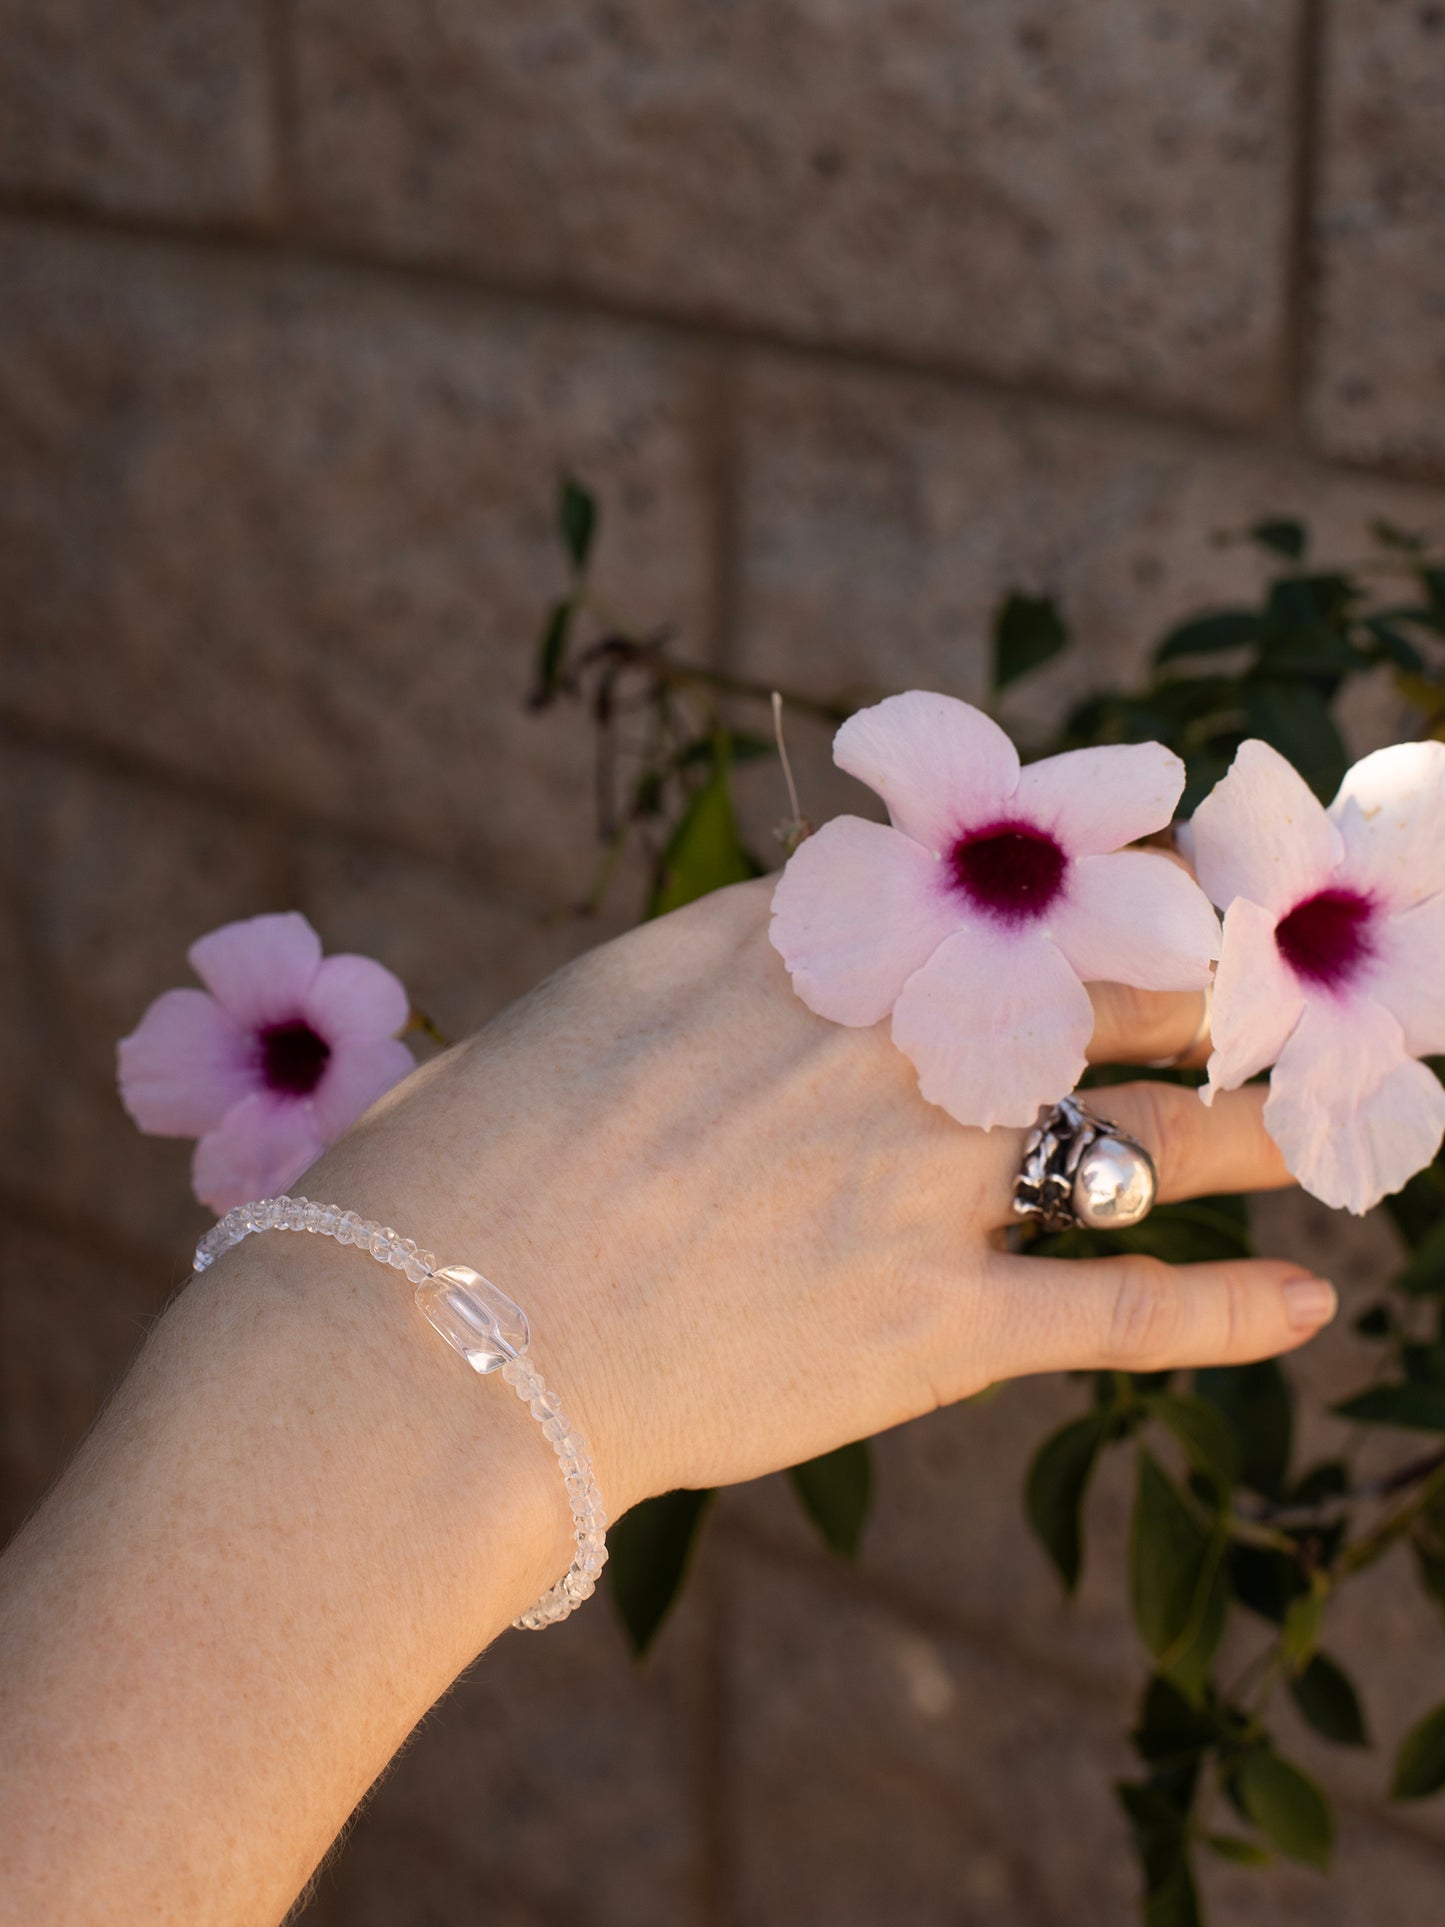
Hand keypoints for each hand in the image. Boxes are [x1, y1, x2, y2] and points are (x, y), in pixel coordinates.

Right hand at [332, 875, 1331, 1521]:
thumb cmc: (467, 1165)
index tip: (1133, 872)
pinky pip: (1120, 1312)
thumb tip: (773, 942)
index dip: (1072, 879)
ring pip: (1150, 1134)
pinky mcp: (936, 1328)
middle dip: (1199, 972)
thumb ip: (707, 971)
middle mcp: (893, 1043)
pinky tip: (1309, 1307)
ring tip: (1331, 1122)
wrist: (441, 1337)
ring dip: (1259, 1126)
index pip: (977, 889)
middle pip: (1100, 984)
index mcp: (798, 950)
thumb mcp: (585, 1012)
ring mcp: (925, 1182)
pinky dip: (1228, 1312)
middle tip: (1270, 973)